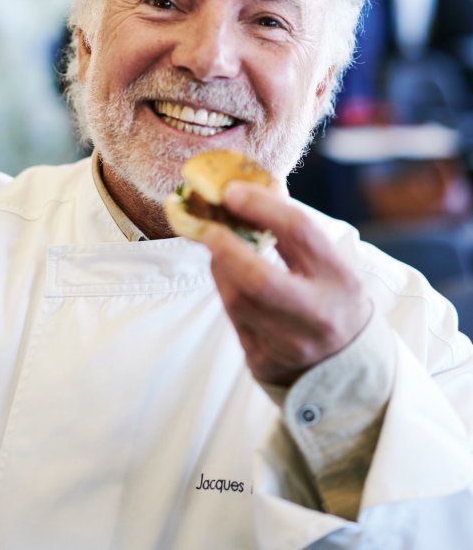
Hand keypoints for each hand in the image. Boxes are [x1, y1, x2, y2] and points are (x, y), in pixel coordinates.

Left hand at [201, 181, 372, 385]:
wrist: (346, 364)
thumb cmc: (330, 296)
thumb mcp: (329, 263)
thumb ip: (293, 231)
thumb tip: (246, 189)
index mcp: (339, 278)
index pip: (298, 231)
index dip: (261, 206)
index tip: (231, 191)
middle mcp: (317, 313)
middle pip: (259, 279)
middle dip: (226, 248)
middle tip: (207, 228)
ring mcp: (290, 343)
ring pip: (238, 300)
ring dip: (219, 267)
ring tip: (216, 247)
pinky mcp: (265, 361)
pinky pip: (234, 319)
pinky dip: (225, 290)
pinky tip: (226, 276)